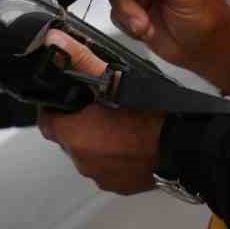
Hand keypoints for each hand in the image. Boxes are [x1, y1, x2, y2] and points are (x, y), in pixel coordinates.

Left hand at [37, 30, 164, 194]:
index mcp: (74, 135)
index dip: (57, 107)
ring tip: (119, 124)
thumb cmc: (150, 116)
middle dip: (79, 124)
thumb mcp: (114, 80)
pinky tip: (130, 143)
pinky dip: (114, 157)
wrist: (181, 146)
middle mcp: (83, 160)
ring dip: (97, 141)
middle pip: (69, 137)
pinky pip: (108, 169)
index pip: (48, 121)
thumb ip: (81, 61)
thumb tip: (55, 42)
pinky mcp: (118, 185)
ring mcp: (101, 176)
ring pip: (89, 154)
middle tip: (100, 107)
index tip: (71, 99)